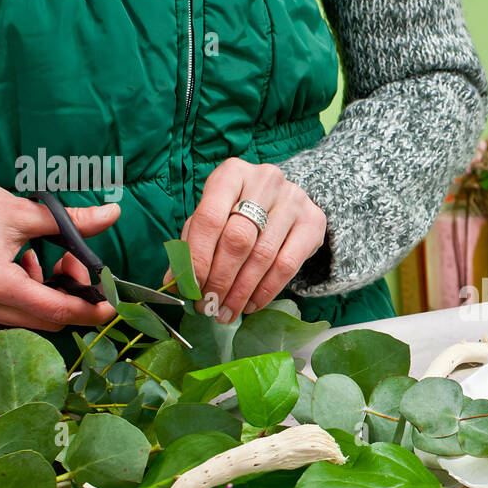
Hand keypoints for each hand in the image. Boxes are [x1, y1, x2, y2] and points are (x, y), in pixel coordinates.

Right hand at [0, 150, 119, 329]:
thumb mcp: (24, 211)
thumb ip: (73, 222)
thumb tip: (113, 214)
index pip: (56, 310)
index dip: (90, 310)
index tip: (113, 304)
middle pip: (46, 320)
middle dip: (71, 297)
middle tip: (72, 263)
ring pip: (29, 319)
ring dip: (48, 296)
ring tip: (43, 261)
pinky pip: (8, 313)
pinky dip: (26, 295)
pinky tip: (24, 267)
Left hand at [177, 158, 326, 322]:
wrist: (286, 202)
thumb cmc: (241, 211)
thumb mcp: (213, 219)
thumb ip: (192, 246)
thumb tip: (174, 283)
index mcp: (231, 174)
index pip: (209, 219)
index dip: (198, 258)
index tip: (191, 289)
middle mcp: (264, 181)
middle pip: (237, 239)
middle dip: (220, 280)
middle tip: (208, 307)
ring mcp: (293, 200)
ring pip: (263, 256)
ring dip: (241, 292)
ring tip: (227, 313)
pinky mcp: (313, 221)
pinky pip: (288, 265)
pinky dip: (266, 291)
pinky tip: (251, 304)